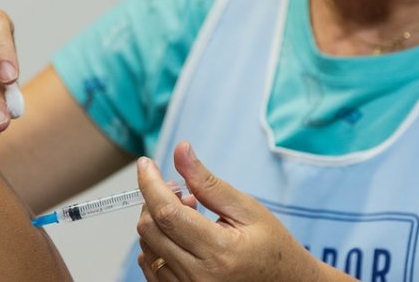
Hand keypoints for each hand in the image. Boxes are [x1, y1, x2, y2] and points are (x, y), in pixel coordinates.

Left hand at [136, 141, 338, 281]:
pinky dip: (156, 244)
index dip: (150, 183)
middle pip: (150, 230)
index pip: (167, 213)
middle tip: (179, 189)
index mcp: (219, 252)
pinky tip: (179, 234)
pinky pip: (150, 269)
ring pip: (146, 248)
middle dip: (154, 199)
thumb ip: (209, 182)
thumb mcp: (247, 209)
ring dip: (156, 222)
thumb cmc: (272, 246)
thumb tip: (181, 150)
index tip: (146, 163)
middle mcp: (199, 277)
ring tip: (188, 213)